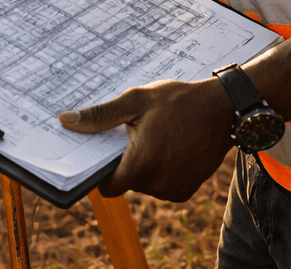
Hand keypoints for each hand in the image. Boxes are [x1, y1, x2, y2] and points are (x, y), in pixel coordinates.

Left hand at [59, 78, 234, 200]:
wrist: (223, 110)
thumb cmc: (178, 102)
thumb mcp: (135, 101)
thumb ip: (100, 115)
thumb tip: (67, 121)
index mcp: (142, 163)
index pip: (108, 187)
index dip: (100, 173)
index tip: (101, 154)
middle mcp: (158, 183)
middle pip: (125, 183)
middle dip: (123, 162)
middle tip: (131, 136)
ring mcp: (174, 188)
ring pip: (143, 185)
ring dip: (142, 166)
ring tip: (152, 138)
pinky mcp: (187, 189)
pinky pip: (161, 186)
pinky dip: (159, 171)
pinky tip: (166, 147)